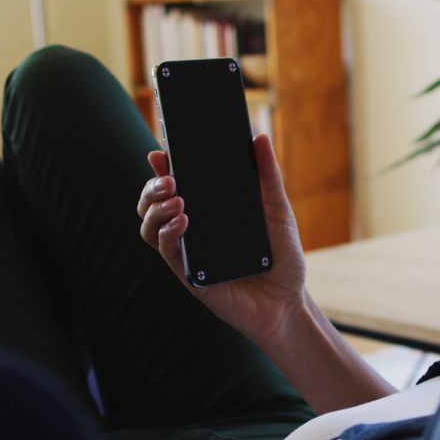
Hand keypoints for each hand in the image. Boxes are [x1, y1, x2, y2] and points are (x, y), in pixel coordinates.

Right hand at [137, 134, 306, 346]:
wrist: (289, 302)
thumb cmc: (282, 258)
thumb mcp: (278, 211)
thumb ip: (268, 176)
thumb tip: (258, 138)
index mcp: (208, 213)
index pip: (175, 187)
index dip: (162, 169)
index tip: (161, 151)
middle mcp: (192, 232)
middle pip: (153, 205)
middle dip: (152, 187)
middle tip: (169, 177)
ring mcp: (189, 255)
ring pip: (150, 229)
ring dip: (155, 210)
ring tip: (176, 198)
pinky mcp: (191, 278)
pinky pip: (169, 254)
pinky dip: (169, 234)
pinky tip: (183, 220)